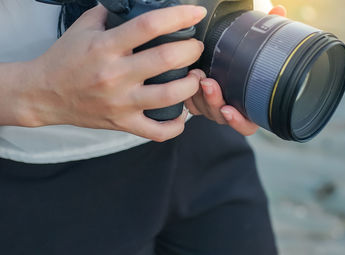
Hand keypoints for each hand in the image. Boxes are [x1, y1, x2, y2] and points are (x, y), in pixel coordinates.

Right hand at [23, 4, 206, 141]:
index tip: (196, 13)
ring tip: (196, 77)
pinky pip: (156, 131)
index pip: (149, 25)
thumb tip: (135, 4)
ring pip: (169, 96)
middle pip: (166, 60)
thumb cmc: (64, 59)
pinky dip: (175, 126)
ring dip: (191, 85)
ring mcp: (120, 102)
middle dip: (191, 50)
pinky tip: (182, 115)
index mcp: (106, 46)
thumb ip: (109, 13)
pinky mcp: (122, 122)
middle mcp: (115, 75)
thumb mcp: (83, 28)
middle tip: (196, 47)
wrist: (42, 94)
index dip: (179, 16)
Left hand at [184, 5, 286, 135]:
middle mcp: (228, 111)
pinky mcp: (196, 102)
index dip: (238, 121)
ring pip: (202, 111)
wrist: (221, 60)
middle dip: (212, 101)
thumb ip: (266, 33)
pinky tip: (185, 80)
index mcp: (247, 108)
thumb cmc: (243, 59)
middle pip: (220, 117)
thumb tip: (278, 12)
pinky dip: (187, 95)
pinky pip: (189, 105)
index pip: (246, 125)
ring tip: (196, 75)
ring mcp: (211, 108)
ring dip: (198, 95)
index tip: (229, 109)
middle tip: (208, 83)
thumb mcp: (254, 48)